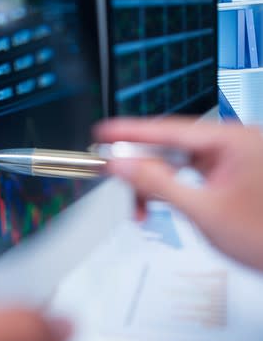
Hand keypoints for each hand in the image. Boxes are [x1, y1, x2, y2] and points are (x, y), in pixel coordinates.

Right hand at [95, 117, 262, 270]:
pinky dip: (169, 187)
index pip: (170, 129)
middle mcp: (237, 143)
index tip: (103, 132)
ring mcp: (234, 159)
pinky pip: (189, 172)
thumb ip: (157, 184)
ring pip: (177, 161)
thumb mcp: (203, 211)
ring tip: (136, 204)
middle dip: (140, 165)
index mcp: (237, 141)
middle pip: (171, 145)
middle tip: (110, 172)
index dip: (131, 132)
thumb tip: (123, 165)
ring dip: (153, 182)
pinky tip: (154, 201)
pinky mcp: (229, 174)